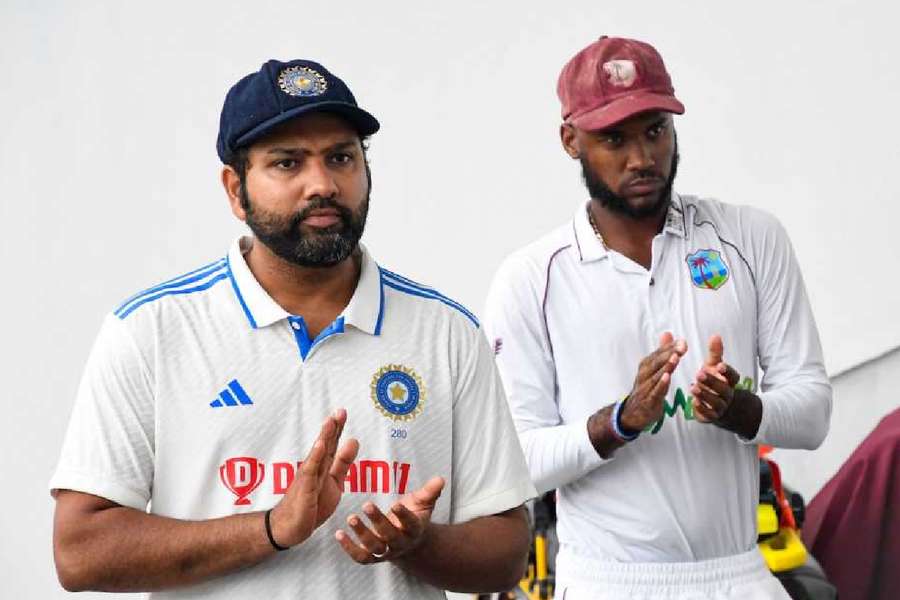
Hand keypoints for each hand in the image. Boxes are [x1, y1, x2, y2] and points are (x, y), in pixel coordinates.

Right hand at [269, 409, 359, 547]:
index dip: (337, 428)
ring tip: (330, 422)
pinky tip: (320, 446)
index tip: (342, 412)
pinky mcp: (304, 489)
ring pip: (317, 455)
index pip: (332, 444)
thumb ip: (343, 462)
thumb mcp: (334, 482)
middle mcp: (314, 468)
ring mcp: (308, 478)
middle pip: (325, 445)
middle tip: (340, 411)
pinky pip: (310, 472)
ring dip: (324, 438)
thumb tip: (354, 440)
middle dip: (332, 428)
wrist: (290, 527)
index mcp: (322, 466)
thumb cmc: (311, 503)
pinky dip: (315, 458)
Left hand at [335, 476, 444, 563]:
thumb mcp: (423, 503)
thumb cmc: (414, 516)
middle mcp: (400, 543)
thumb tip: (440, 479)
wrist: (410, 543)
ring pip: (374, 548)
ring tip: (351, 518)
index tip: (396, 504)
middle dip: (378, 521)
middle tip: (367, 505)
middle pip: (390, 536)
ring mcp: (386, 552)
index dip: (403, 516)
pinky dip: (349, 548)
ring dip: (361, 534)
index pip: (410, 524)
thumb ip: (430, 491)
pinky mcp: (372, 556)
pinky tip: (339, 534)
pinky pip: (361, 557)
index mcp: (414, 529)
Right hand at [618, 332, 687, 430]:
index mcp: (646, 366)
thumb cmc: (646, 389)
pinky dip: (660, 384)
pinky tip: (667, 377)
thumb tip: (667, 333)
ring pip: (656, 375)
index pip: (658, 354)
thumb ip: (662, 352)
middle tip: (681, 347)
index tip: (683, 341)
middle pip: (656, 362)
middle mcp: (644, 374)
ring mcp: (645, 388)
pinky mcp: (648, 401)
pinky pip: (655, 391)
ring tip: (675, 357)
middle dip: (669, 353)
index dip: (670, 347)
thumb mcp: (653, 369)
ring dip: (665, 366)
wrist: (631, 413)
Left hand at [690, 335, 740, 422]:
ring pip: (715, 403)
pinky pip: (709, 415)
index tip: (720, 365)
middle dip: (712, 382)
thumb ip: (715, 352)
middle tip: (699, 373)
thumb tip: (715, 335)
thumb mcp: (715, 366)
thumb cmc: (716, 381)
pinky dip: (702, 409)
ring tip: (693, 387)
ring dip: (705, 395)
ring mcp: (721, 407)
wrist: (723, 407)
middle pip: (724, 389)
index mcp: (730, 382)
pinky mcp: (712, 416)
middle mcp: (728, 395)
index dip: (727, 371)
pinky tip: (694, 402)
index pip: (733, 377)